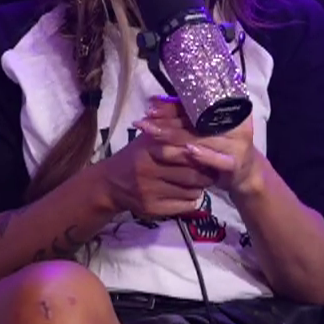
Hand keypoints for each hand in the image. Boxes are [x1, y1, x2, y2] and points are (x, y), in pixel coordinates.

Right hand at [89, 112, 216, 219]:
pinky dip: (192, 200)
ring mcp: (150, 192)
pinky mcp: (152, 209)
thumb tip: (195, 114)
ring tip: (201, 181)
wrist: (110, 184)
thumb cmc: (135, 156)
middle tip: (213, 170)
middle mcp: (149, 170)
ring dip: (200, 187)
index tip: (213, 154)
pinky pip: (184, 206)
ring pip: (191, 191)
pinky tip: (189, 193)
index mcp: (151, 149)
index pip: (186, 152)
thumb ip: (170, 126)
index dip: (203, 154)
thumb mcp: (149, 138)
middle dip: (207, 174)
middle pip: (191, 174)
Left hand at [134, 97, 263, 197]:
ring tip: (154, 135)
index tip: (151, 105)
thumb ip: (187, 117)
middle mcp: (234, 124)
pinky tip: (188, 150)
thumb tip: (155, 101)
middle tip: (144, 121)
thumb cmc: (221, 148)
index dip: (172, 105)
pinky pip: (217, 159)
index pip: (196, 106)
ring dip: (176, 138)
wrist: (247, 174)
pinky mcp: (235, 163)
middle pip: (196, 122)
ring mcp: (237, 144)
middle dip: (166, 121)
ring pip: (202, 139)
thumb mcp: (206, 131)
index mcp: (228, 110)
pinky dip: (203, 156)